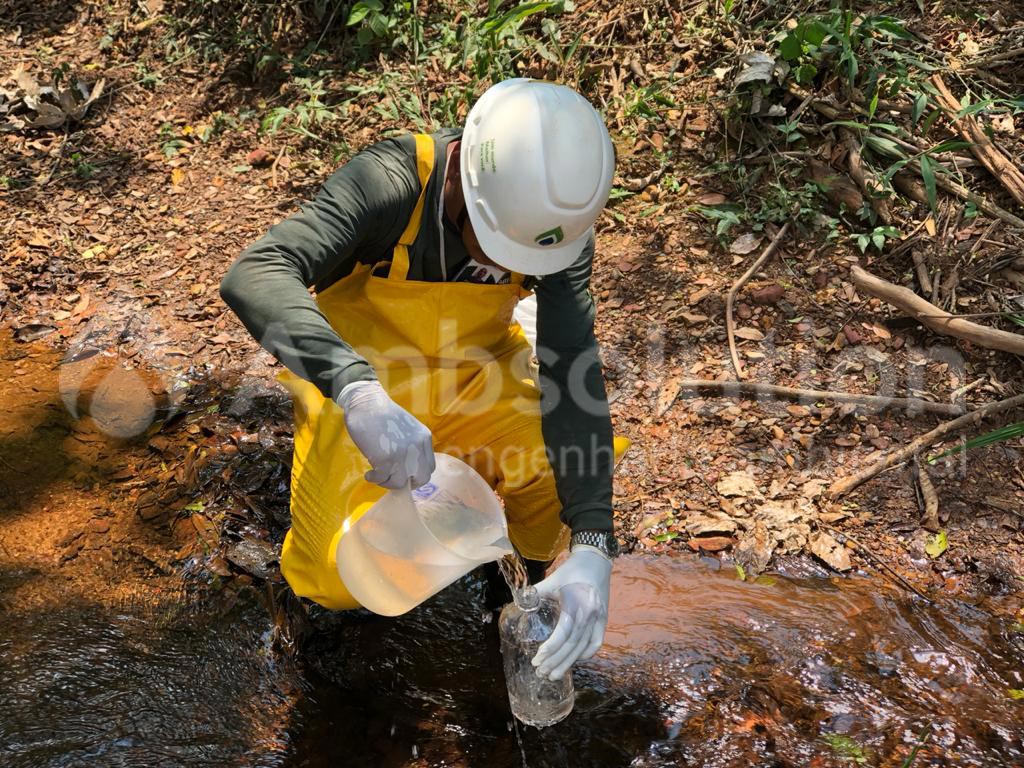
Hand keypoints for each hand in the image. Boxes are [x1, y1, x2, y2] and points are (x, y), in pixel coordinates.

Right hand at [337, 380, 435, 489]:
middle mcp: (417, 447)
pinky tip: (369, 473)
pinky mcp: (386, 459)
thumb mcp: (407, 428)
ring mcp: (403, 454)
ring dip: (387, 482)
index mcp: (424, 438)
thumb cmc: (382, 414)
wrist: (366, 403)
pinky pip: (382, 479)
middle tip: (392, 479)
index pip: (429, 467)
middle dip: (406, 483)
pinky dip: (374, 479)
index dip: (417, 475)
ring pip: (400, 482)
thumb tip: (406, 469)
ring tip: (377, 474)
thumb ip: (412, 445)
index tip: (405, 475)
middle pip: (422, 478)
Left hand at [531, 548, 611, 680]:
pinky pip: (596, 642)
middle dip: (556, 662)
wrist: (595, 561)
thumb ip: (536, 593)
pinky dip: (586, 654)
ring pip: (584, 647)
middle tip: (541, 674)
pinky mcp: (603, 619)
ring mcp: (599, 618)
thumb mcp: (552, 579)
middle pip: (573, 645)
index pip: (564, 633)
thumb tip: (518, 602)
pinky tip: (575, 661)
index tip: (537, 660)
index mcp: (576, 604)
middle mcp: (590, 614)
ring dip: (569, 663)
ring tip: (554, 675)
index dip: (551, 649)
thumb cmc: (571, 570)